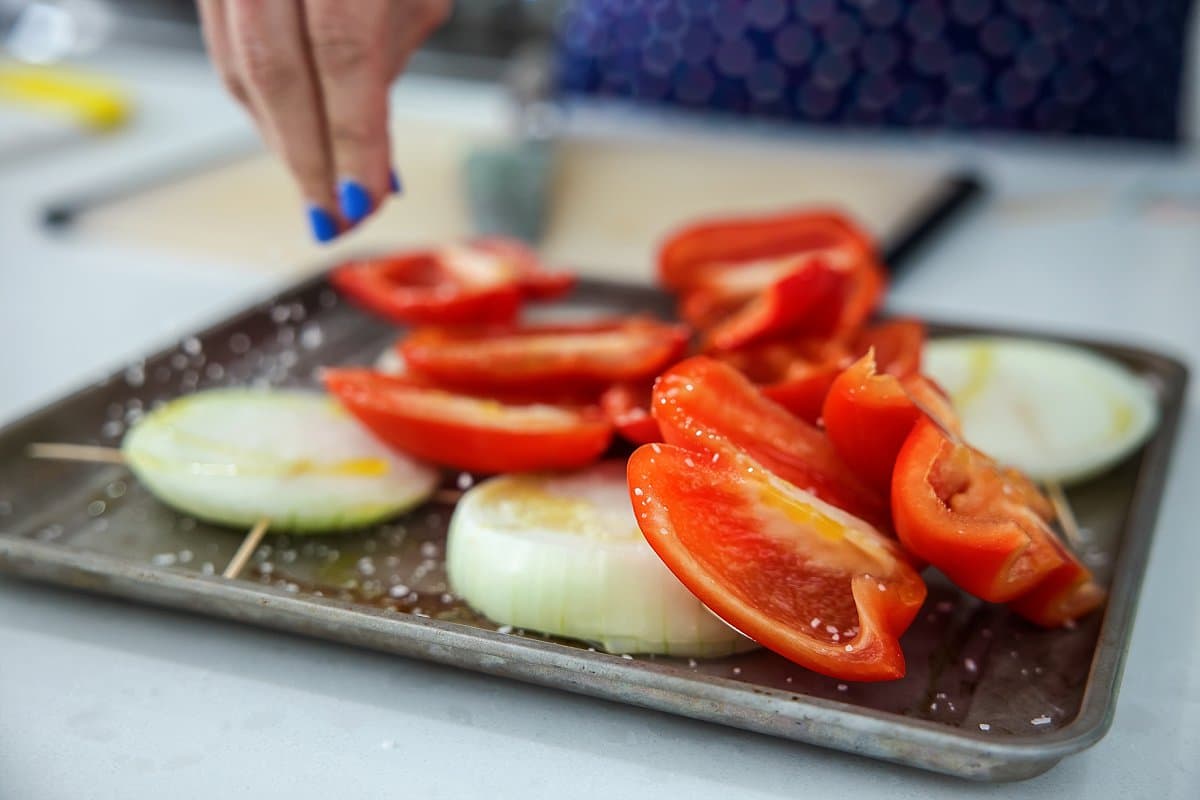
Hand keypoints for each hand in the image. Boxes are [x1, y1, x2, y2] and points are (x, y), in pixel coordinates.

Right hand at [198, 0, 450, 242]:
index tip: (365, 201)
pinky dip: (261, 103)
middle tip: (336, 217)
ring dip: (282, 139)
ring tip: (321, 184)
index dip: (350, 136)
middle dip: (307, 157)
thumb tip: (370, 158)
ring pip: (238, 64)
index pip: (343, 52)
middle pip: (274, 67)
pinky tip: (292, 133)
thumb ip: (388, 64)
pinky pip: (225, 47)